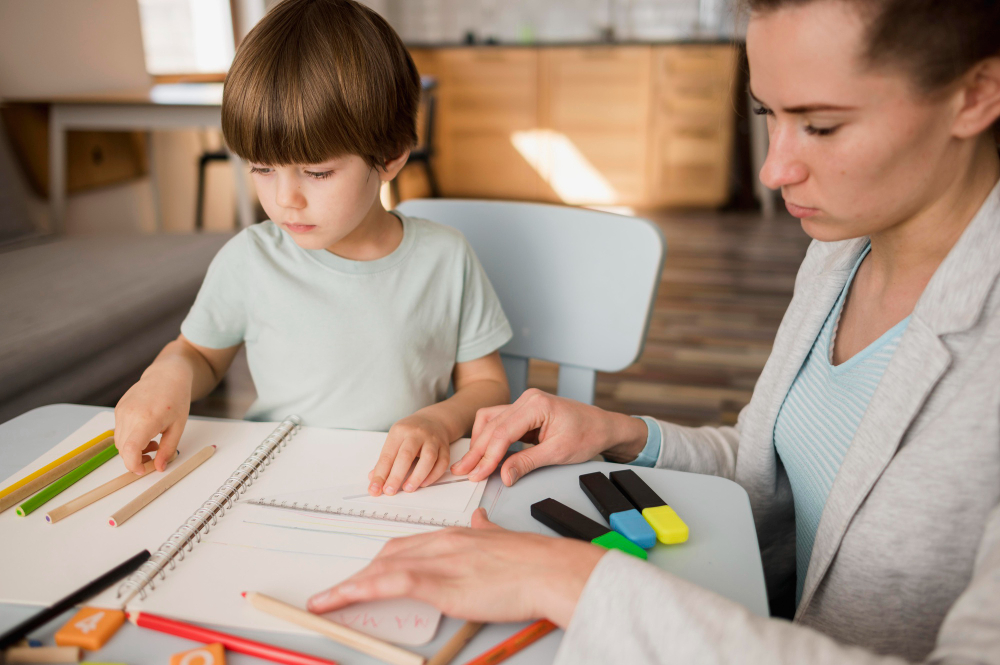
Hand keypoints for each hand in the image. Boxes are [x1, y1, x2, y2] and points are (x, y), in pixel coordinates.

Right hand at [113, 364, 191, 474]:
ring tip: (153, 442)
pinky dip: (129, 438)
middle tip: (153, 457)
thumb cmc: (176, 398)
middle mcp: (129, 415)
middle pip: (123, 449)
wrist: (167, 375)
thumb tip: (159, 467)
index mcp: (147, 419)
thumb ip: (168, 449)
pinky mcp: (118, 409)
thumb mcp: (178, 427)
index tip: (143, 470)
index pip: (130, 449)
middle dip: (135, 459)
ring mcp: (121, 411)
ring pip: (119, 442)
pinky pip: (119, 432)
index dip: (134, 465)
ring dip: (132, 449)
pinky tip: (145, 432)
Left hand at [307, 508, 604, 626]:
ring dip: (348, 587)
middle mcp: (440, 543)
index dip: (383, 560)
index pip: (408, 545)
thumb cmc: (533, 562)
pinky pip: (386, 584)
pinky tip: (336, 600)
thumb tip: (480, 520)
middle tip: (338, 594)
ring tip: (323, 603)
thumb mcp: (503, 538)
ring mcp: (437, 561)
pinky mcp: (437, 582)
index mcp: (455, 535)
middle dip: (361, 574)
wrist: (548, 569)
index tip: (368, 571)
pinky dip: (356, 591)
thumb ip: (486, 530)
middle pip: (388, 555)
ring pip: (380, 569)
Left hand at [368, 414, 452, 495]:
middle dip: (396, 476)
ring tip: (408, 489)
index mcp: (400, 431)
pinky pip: (442, 463)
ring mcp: (433, 440)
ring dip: (417, 476)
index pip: (388, 455)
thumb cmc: (411, 432)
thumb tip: (375, 480)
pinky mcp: (445, 447)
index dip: (380, 474)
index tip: (375, 489)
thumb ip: (386, 460)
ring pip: (428, 458)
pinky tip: (424, 483)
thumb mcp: (395, 439)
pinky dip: (433, 475)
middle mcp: (417, 433)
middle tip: (390, 491)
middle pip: (406, 455)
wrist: (434, 420)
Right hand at [451, 389, 648, 485]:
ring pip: (490, 421)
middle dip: (477, 451)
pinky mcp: (524, 412)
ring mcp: (524, 404)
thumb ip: (527, 463)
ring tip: (469, 464)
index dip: (487, 456)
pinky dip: (489, 438)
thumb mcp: (558, 453)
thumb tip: (504, 475)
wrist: (603, 426)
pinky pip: (499, 422)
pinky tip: (483, 453)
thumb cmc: (588, 434)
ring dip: (479, 443)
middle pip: (492, 426)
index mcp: (536, 404)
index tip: (477, 474)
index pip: (503, 432)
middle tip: (462, 471)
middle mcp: (527, 399)